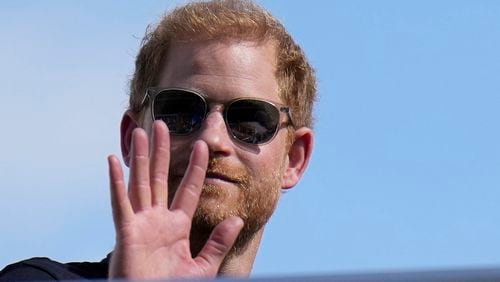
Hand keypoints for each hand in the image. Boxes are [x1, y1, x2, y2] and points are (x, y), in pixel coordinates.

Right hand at [107, 120, 243, 279]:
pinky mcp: (126, 232)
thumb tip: (237, 219)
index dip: (195, 167)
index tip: (201, 145)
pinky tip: (114, 160)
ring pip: (141, 182)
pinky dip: (116, 182)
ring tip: (141, 131)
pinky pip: (120, 203)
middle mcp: (157, 219)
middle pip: (161, 177)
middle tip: (163, 124)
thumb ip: (218, 242)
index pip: (188, 189)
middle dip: (161, 150)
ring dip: (140, 156)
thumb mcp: (202, 266)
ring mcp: (141, 223)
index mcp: (176, 226)